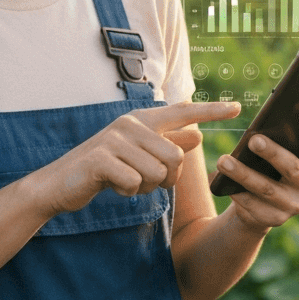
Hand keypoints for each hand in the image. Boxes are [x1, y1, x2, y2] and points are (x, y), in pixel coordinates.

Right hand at [36, 100, 240, 216]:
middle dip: (166, 179)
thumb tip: (198, 134)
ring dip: (144, 187)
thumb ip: (167, 143)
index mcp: (142, 120)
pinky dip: (127, 192)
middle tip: (143, 181)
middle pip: (176, 157)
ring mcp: (114, 140)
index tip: (238, 107)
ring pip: (157, 173)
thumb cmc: (104, 168)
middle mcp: (130, 124)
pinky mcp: (101, 159)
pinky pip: (134, 183)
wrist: (60, 183)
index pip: (183, 111)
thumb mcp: (138, 154)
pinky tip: (112, 186)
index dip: (211, 111)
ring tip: (124, 181)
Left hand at [214, 104, 298, 232]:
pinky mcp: (275, 219)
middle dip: (273, 153)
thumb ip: (280, 139)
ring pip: (266, 188)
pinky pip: (253, 205)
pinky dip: (237, 192)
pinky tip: (223, 183)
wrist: (262, 205)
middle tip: (253, 139)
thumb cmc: (270, 166)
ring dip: (243, 174)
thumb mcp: (278, 151)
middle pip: (293, 168)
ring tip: (222, 161)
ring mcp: (293, 205)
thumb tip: (263, 124)